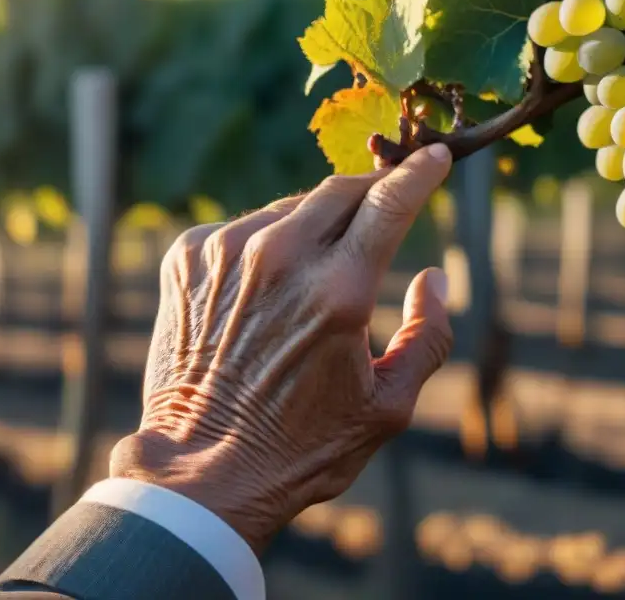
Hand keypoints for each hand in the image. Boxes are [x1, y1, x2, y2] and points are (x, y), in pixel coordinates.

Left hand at [109, 144, 453, 553]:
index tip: (437, 154)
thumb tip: (434, 278)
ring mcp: (227, 250)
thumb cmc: (304, 447)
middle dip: (373, 187)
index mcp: (339, 291)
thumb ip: (430, 336)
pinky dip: (267, 241)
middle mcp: (281, 257)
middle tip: (388, 197)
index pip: (390, 202)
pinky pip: (245, 226)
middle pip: (342, 190)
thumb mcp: (390, 406)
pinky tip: (268, 283)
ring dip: (317, 221)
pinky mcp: (187, 256)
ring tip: (321, 267)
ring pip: (291, 206)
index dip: (420, 173)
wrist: (202, 470)